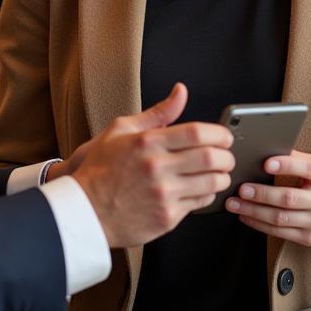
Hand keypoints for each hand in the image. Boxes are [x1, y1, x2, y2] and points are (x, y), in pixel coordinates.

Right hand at [68, 83, 234, 247]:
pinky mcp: (166, 217)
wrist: (84, 210)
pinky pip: (200, 204)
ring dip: (222, 177)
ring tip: (217, 173)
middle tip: (225, 156)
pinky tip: (199, 189)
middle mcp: (157, 168)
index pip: (197, 133)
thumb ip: (157, 113)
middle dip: (226, 156)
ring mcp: (163, 194)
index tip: (224, 136)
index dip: (219, 133)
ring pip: (211, 183)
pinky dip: (207, 195)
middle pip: (211, 158)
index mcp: (147, 143)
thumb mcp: (121, 130)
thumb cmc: (100, 168)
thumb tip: (181, 92)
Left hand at [225, 150, 310, 250]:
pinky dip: (259, 224)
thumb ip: (299, 159)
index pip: (309, 169)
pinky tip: (246, 215)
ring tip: (235, 203)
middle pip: (290, 198)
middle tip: (241, 188)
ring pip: (281, 218)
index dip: (287, 165)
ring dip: (254, 211)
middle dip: (261, 194)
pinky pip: (281, 233)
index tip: (266, 162)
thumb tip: (267, 149)